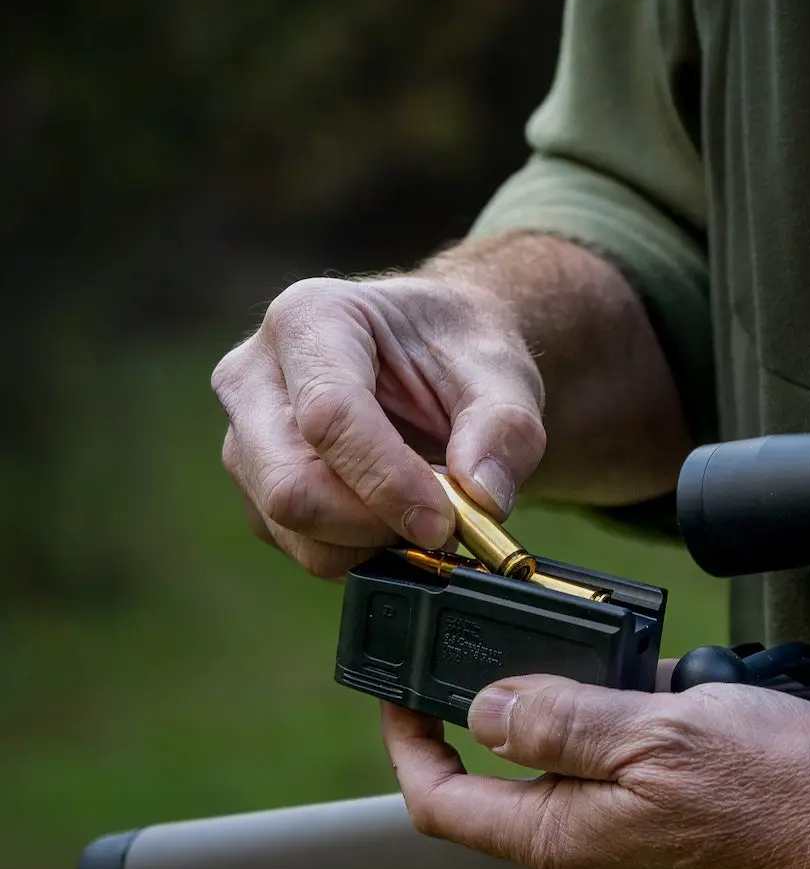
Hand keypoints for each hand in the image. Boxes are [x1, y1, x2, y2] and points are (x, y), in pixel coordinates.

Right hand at [212, 273, 544, 575]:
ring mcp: (244, 434)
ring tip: (425, 514)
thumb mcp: (504, 374)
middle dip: (372, 524)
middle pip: (289, 484)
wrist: (437, 353)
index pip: (329, 415)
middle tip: (441, 526)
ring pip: (286, 525)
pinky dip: (355, 550)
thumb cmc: (461, 353)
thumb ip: (505, 430)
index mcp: (311, 318)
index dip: (389, 481)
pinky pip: (295, 542)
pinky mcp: (254, 483)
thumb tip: (485, 499)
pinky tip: (397, 520)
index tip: (446, 521)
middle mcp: (255, 374)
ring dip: (366, 543)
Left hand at [381, 670, 809, 868]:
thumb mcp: (660, 730)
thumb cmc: (785, 795)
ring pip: (585, 774)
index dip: (410, 744)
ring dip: (603, 713)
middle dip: (532, 707)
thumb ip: (563, 720)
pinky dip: (650, 735)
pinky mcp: (683, 846)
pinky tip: (698, 701)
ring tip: (658, 672)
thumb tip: (486, 708)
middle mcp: (591, 860)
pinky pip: (637, 783)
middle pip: (516, 781)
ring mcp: (638, 858)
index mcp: (565, 839)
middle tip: (564, 645)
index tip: (404, 690)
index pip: (444, 803)